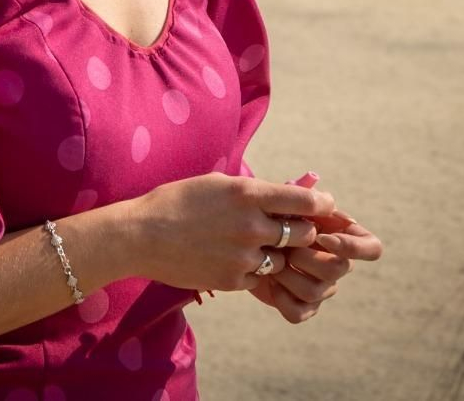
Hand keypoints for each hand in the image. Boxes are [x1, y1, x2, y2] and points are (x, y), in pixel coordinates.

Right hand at [126, 173, 335, 293]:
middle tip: (291, 229)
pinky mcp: (234, 281)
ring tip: (252, 245)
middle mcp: (252, 225)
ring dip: (276, 253)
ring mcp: (244, 256)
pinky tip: (231, 259)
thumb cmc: (176, 201)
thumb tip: (283, 194)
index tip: (323, 206)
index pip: (306, 201)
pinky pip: (261, 277)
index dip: (321, 204)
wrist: (140, 235)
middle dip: (301, 231)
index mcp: (248, 194)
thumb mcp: (217, 182)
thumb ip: (253, 190)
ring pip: (283, 259)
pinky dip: (254, 270)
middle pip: (304, 234)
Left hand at [250, 215, 383, 323]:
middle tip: (283, 245)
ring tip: (271, 259)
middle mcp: (339, 265)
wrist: (251, 237)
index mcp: (345, 238)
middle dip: (305, 256)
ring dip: (287, 274)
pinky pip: (298, 313)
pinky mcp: (303, 306)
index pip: (372, 248)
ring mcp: (323, 288)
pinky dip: (280, 297)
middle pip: (338, 270)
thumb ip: (310, 201)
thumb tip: (330, 203)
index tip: (323, 237)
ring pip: (314, 291)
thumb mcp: (292, 202)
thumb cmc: (277, 215)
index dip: (353, 247)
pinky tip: (269, 280)